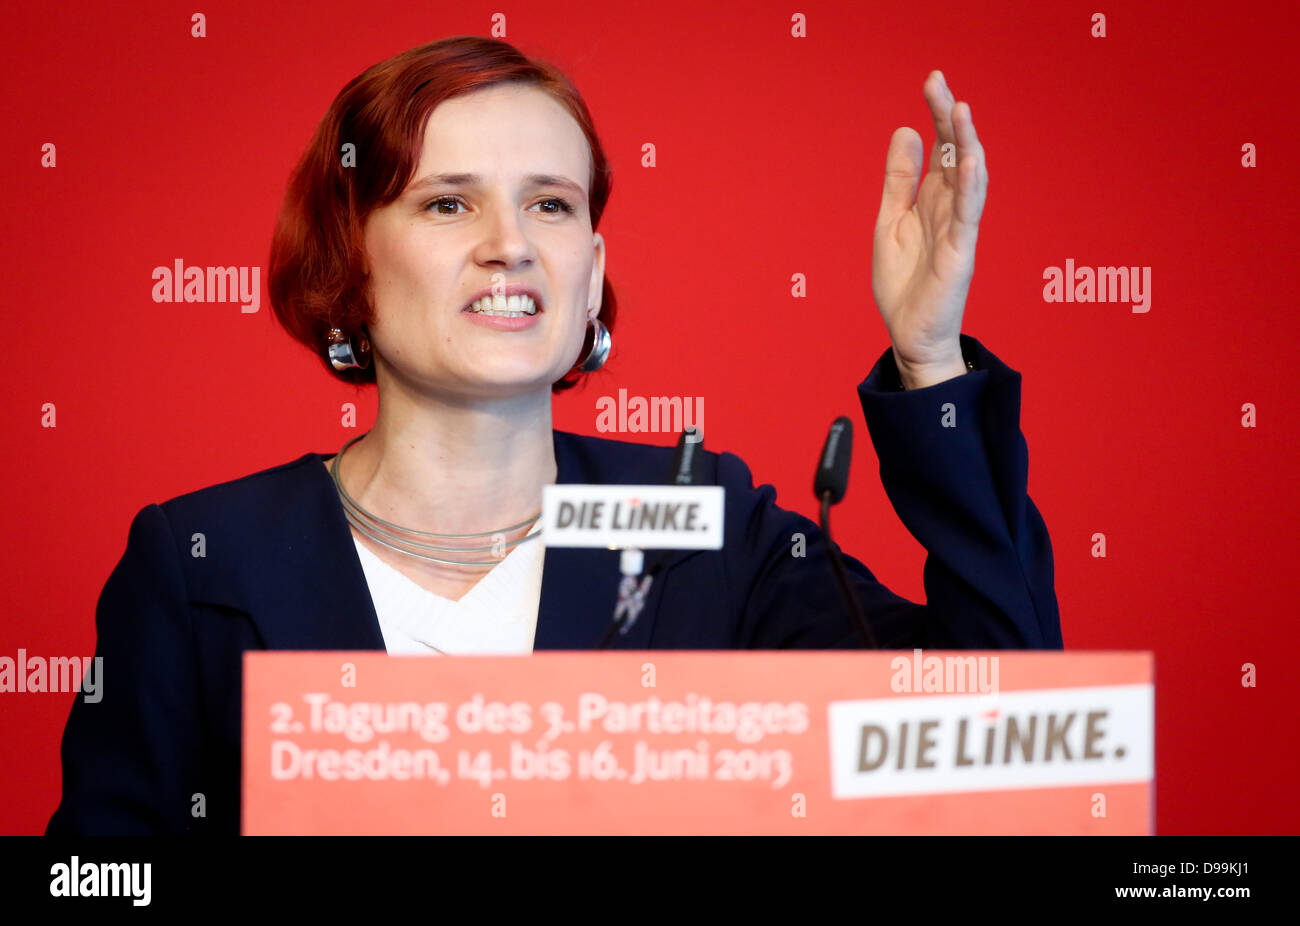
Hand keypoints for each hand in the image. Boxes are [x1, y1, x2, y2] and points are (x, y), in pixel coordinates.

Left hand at [872, 70, 988, 388]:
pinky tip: (968, 161)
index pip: (941, 148)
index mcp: (933, 200)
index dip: (937, 116)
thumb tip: (905, 131)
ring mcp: (958, 230)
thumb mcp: (891, 221)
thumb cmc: (904, 283)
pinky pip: (968, 216)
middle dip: (948, 118)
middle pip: (955, 154)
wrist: (909, 335)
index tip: (932, 81)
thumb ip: (899, 179)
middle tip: (938, 82)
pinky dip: (970, 187)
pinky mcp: (960, 254)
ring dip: (966, 144)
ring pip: (968, 179)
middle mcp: (950, 209)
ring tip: (960, 110)